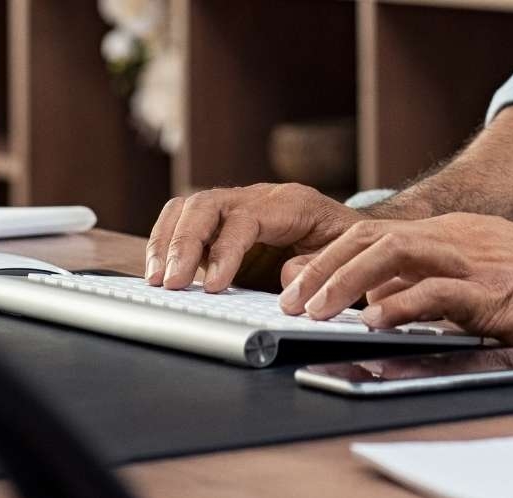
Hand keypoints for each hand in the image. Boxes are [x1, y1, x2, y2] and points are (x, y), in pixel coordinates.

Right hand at [146, 183, 360, 291]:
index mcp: (290, 203)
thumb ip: (317, 268)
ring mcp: (237, 205)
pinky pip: (186, 220)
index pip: (245, 218)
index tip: (213, 285)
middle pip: (206, 205)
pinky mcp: (223, 222)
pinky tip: (163, 272)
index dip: (224, 250)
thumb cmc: (350, 246)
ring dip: (166, 242)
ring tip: (158, 279)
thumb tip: (286, 279)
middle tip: (171, 283)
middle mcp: (258, 197)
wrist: (355, 234)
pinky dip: (167, 243)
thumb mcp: (345, 259)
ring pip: (188, 208)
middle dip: (183, 244)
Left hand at [276, 213, 512, 348]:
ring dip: (344, 282)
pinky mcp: (495, 292)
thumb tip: (383, 304)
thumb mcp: (488, 275)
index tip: (296, 283)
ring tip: (314, 310)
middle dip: (322, 268)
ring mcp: (476, 261)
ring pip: (392, 255)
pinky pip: (436, 292)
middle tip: (290, 301)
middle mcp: (458, 237)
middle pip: (371, 238)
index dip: (329, 255)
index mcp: (455, 232)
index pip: (375, 233)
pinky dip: (399, 304)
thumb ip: (437, 285)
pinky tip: (375, 322)